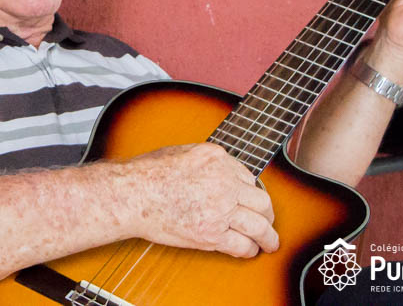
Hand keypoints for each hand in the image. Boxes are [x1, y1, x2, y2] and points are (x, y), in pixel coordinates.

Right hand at [121, 143, 277, 257]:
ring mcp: (220, 209)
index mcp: (217, 158)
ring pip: (259, 225)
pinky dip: (248, 250)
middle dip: (268, 213)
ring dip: (268, 237)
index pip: (248, 177)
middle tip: (268, 221)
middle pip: (262, 201)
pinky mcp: (211, 233)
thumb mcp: (180, 151)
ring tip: (270, 243)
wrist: (133, 193)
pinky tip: (248, 251)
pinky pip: (241, 244)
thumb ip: (204, 160)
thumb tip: (214, 169)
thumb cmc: (147, 173)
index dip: (251, 192)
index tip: (252, 201)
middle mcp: (224, 182)